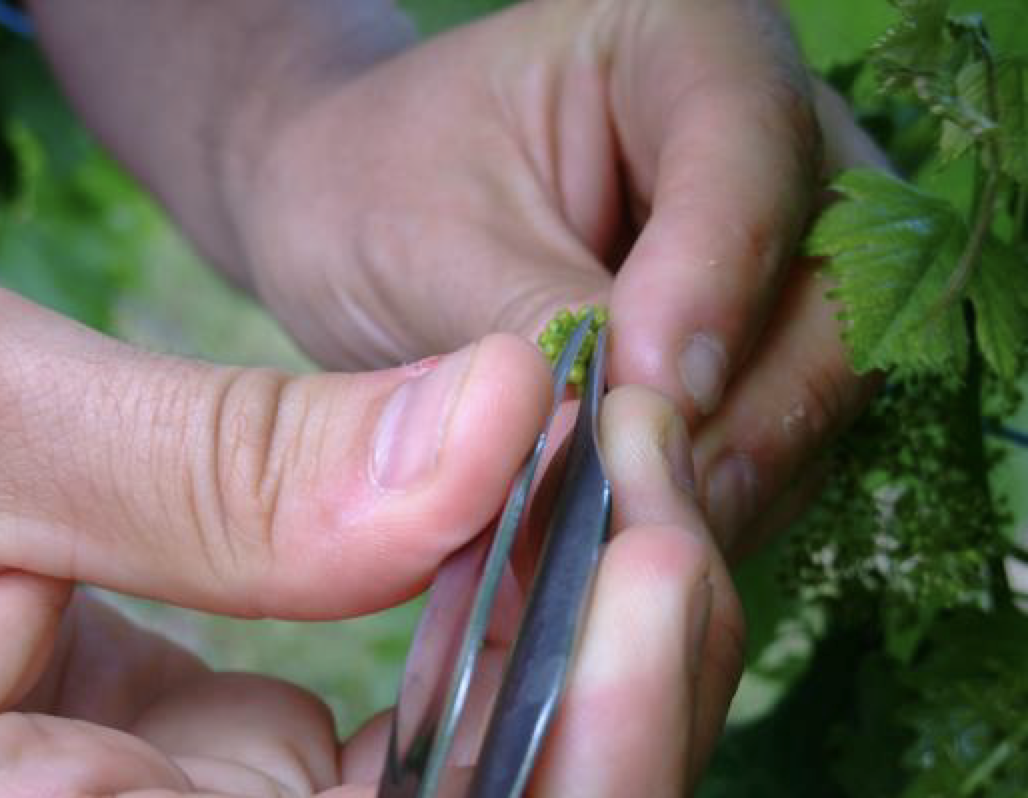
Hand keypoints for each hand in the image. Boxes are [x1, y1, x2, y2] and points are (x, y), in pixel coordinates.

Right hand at [0, 278, 741, 794]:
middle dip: (618, 704)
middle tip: (672, 517)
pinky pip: (422, 736)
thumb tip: (496, 418)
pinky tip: (549, 525)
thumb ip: (218, 467)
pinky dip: (502, 632)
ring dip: (580, 655)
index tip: (651, 578)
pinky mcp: (243, 762)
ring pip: (470, 790)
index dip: (577, 768)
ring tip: (633, 493)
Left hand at [236, 0, 887, 552]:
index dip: (714, 282)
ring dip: (737, 473)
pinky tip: (641, 534)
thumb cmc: (377, 189)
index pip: (749, 146)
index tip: (645, 398)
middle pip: (832, 281)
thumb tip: (625, 446)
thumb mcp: (432, 244)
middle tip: (644, 504)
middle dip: (747, 411)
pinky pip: (783, 436)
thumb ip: (539, 329)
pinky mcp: (755, 350)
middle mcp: (761, 144)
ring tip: (631, 540)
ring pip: (821, 379)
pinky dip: (720, 497)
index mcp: (683, 44)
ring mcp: (773, 255)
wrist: (357, 221)